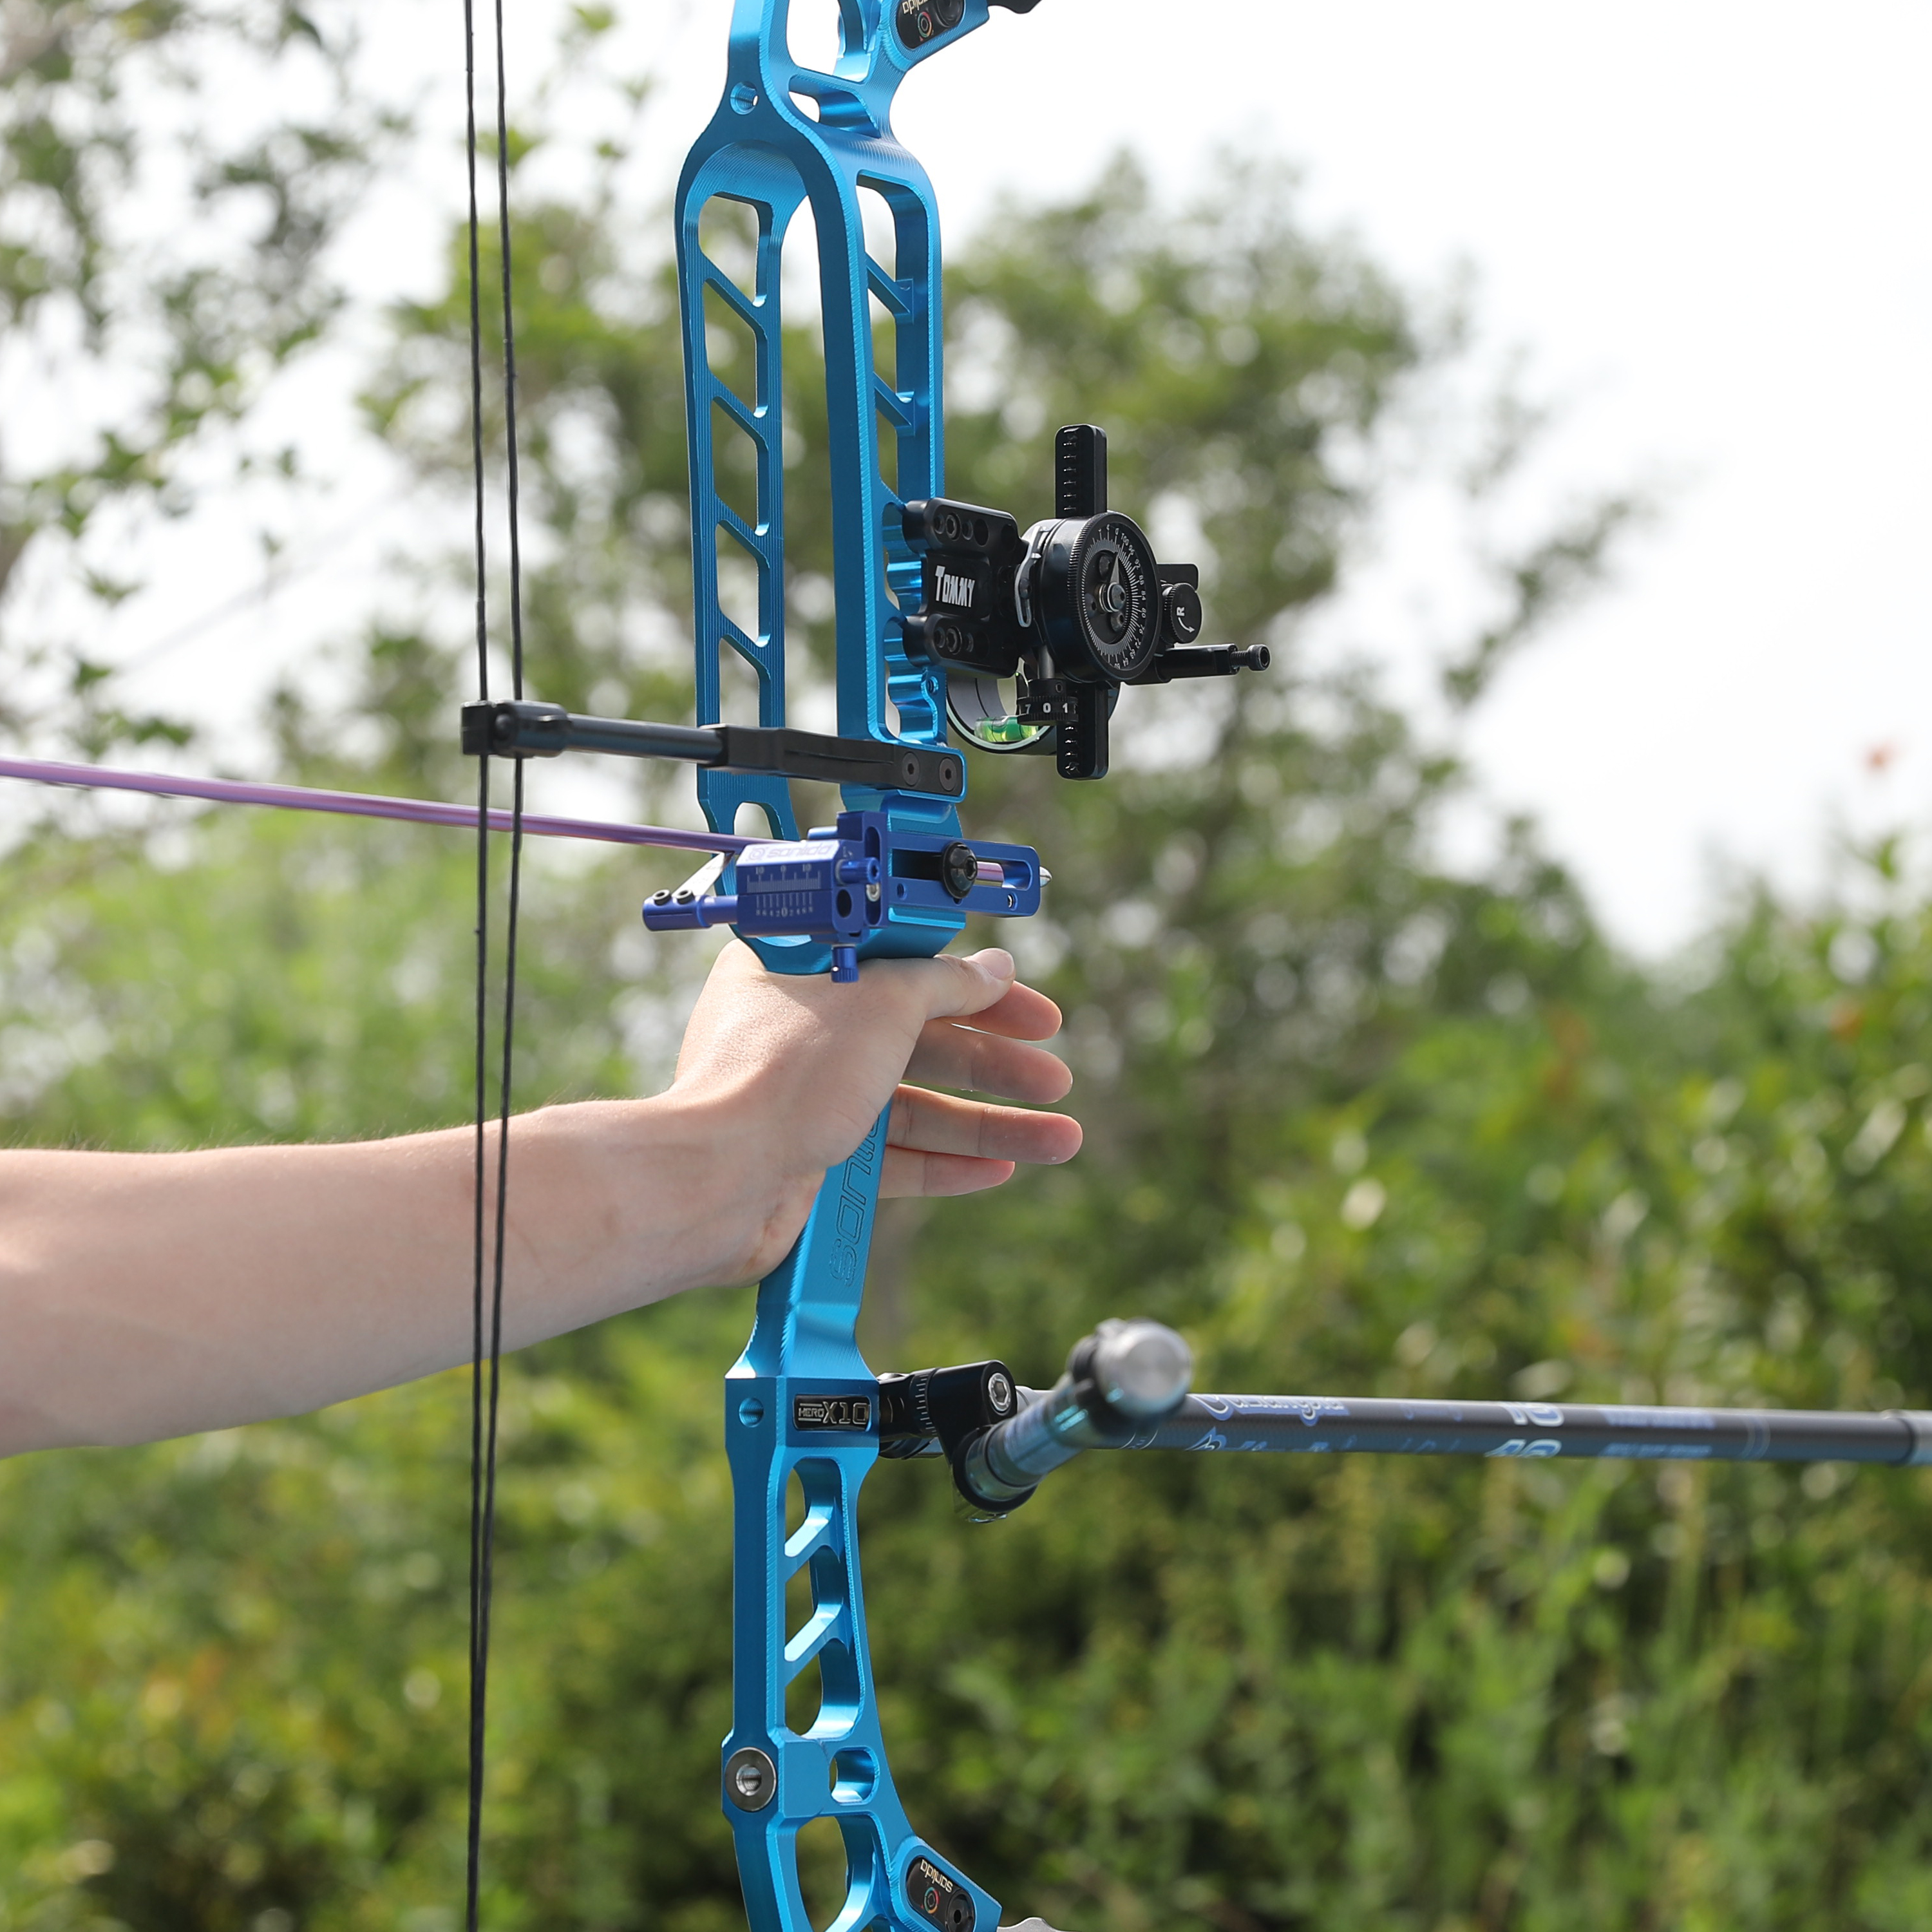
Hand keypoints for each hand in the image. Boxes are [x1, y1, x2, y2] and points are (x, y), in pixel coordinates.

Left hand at [672, 941, 1080, 1278]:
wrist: (719, 1180)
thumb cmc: (783, 1073)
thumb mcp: (884, 1002)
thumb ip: (945, 983)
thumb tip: (993, 966)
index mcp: (804, 969)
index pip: (905, 964)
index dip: (974, 984)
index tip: (1024, 1004)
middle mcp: (803, 1030)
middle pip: (919, 1037)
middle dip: (995, 1060)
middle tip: (1054, 1075)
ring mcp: (807, 1097)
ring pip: (915, 1103)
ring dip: (989, 1121)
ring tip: (1059, 1138)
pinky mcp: (813, 1159)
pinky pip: (892, 1157)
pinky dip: (945, 1162)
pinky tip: (998, 1169)